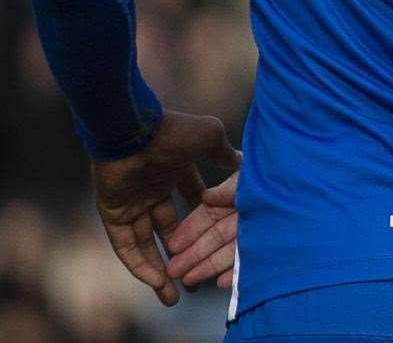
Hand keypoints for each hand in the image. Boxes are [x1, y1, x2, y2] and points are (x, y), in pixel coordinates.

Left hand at [90, 110, 239, 305]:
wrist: (131, 130)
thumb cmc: (172, 131)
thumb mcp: (209, 138)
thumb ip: (224, 153)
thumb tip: (243, 162)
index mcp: (175, 172)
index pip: (191, 203)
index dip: (203, 224)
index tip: (217, 245)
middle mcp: (153, 190)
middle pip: (170, 230)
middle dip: (183, 254)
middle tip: (196, 281)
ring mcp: (132, 204)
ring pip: (147, 244)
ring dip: (159, 269)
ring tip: (174, 296)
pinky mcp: (114, 215)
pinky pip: (126, 246)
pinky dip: (140, 264)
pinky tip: (156, 281)